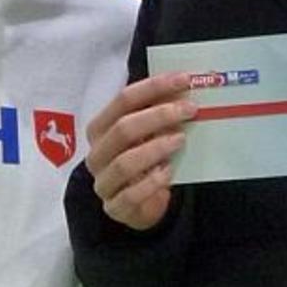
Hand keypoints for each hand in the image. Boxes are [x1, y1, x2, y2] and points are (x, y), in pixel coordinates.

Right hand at [85, 73, 193, 230]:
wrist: (138, 204)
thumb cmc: (143, 161)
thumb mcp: (148, 133)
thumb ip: (158, 112)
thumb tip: (184, 87)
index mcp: (100, 128)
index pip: (122, 100)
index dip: (154, 87)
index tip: (183, 79)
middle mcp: (97, 153)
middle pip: (123, 128)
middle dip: (158, 115)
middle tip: (189, 110)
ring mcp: (103, 182)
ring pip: (125, 162)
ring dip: (156, 148)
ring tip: (181, 139)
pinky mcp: (115, 207)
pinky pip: (131, 195)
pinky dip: (152, 183)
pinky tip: (169, 172)